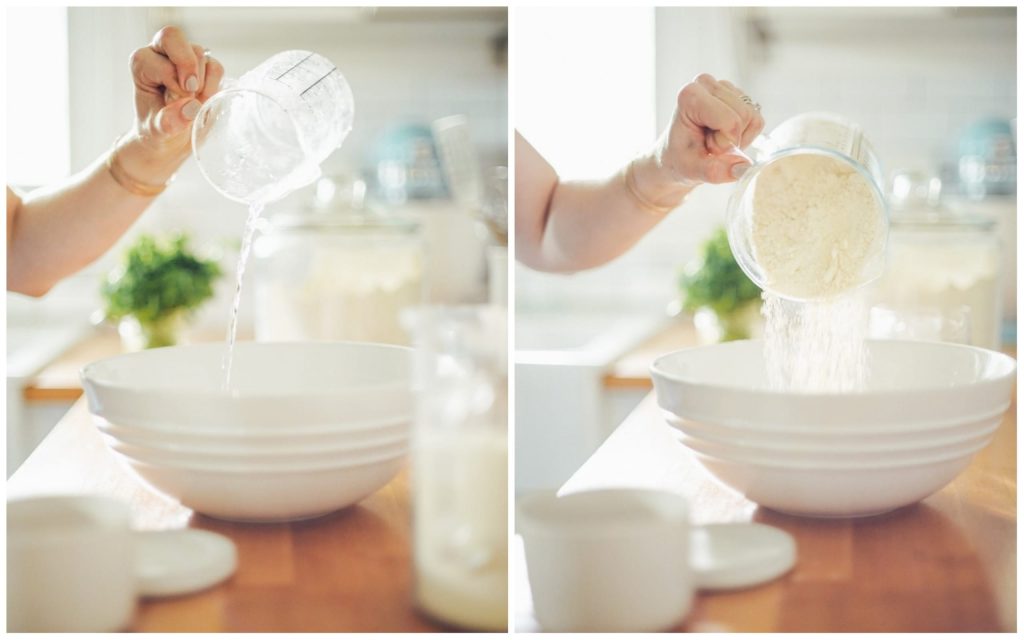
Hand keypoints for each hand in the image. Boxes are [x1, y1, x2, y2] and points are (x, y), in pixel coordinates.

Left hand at [120, 26, 223, 177]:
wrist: (171, 138)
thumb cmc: (158, 129)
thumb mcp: (157, 131)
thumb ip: (168, 121)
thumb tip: (190, 108)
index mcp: (141, 64)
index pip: (161, 63)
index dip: (175, 84)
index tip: (178, 104)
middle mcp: (159, 53)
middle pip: (173, 37)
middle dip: (188, 65)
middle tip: (192, 90)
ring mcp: (184, 56)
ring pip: (199, 54)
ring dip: (202, 83)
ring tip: (193, 102)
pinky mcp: (204, 65)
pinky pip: (216, 67)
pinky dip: (215, 86)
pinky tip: (203, 99)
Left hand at [653, 73, 763, 184]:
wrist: (678, 156)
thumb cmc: (681, 158)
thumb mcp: (693, 171)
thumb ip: (716, 171)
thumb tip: (743, 168)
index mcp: (690, 95)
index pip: (730, 121)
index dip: (724, 143)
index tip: (705, 147)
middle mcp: (706, 83)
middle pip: (743, 116)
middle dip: (731, 139)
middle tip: (710, 145)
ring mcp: (723, 87)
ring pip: (752, 117)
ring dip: (738, 137)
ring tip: (715, 140)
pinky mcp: (737, 95)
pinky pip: (756, 120)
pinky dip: (745, 135)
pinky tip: (725, 136)